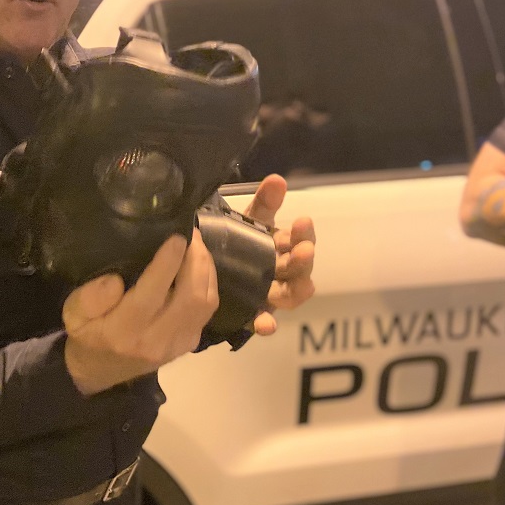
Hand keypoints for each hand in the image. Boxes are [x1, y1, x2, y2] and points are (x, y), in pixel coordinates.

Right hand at [63, 230, 218, 394]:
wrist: (100, 372)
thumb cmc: (87, 335)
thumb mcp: (73, 315)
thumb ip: (90, 298)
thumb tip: (116, 280)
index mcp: (123, 332)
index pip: (151, 295)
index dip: (167, 264)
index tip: (176, 237)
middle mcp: (155, 340)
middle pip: (191, 298)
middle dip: (196, 261)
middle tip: (191, 235)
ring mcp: (177, 344)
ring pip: (205, 303)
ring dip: (205, 270)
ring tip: (195, 246)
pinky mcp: (188, 344)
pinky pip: (207, 310)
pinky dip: (208, 283)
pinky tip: (197, 267)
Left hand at [243, 174, 315, 334]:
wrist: (199, 270)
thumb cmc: (232, 243)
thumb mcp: (246, 221)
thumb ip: (263, 203)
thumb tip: (277, 180)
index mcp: (278, 246)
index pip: (297, 238)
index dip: (302, 233)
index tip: (303, 221)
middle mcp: (278, 271)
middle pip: (297, 267)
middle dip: (303, 259)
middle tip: (305, 250)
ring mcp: (268, 295)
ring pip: (288, 295)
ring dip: (296, 291)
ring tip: (303, 287)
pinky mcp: (252, 314)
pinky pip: (262, 321)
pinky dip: (266, 324)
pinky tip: (264, 325)